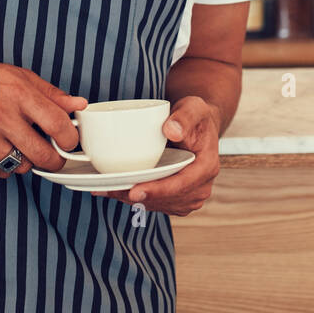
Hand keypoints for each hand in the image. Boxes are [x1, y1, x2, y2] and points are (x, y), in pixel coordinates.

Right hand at [0, 54, 86, 178]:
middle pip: (44, 156)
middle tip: (54, 156)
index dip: (70, 139)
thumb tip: (80, 105)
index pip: (58, 125)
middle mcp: (0, 115)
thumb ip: (51, 94)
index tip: (69, 142)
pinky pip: (0, 171)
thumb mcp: (18, 77)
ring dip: (25, 159)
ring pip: (22, 166)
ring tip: (16, 142)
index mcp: (18, 93)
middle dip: (55, 161)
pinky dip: (4, 164)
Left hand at [91, 96, 221, 216]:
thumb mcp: (194, 107)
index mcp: (207, 166)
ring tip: (107, 190)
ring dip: (132, 200)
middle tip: (110, 190)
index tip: (134, 191)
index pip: (181, 184)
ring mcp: (190, 195)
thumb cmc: (196, 116)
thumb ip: (185, 117)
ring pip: (159, 205)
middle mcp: (201, 186)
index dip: (157, 190)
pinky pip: (156, 204)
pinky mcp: (178, 198)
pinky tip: (116, 190)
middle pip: (167, 199)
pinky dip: (136, 199)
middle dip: (138, 198)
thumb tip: (171, 131)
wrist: (198, 127)